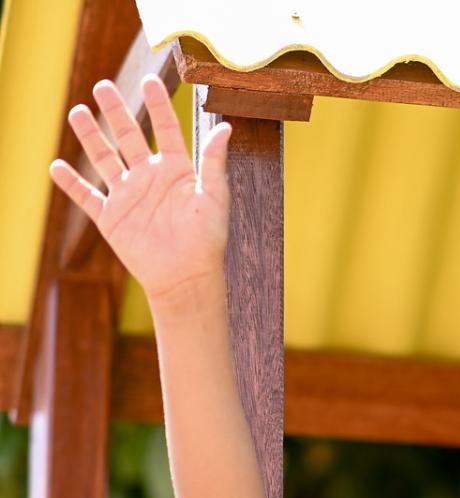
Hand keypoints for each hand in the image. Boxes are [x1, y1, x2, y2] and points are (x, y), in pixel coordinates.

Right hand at [50, 76, 231, 305]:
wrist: (187, 277)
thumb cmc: (208, 239)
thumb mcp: (214, 196)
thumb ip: (214, 161)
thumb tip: (226, 127)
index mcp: (176, 170)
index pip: (166, 129)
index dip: (158, 106)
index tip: (150, 81)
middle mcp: (149, 177)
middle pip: (129, 137)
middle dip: (116, 112)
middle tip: (102, 86)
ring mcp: (128, 195)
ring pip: (104, 159)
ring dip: (90, 137)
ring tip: (77, 112)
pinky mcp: (111, 217)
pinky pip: (86, 196)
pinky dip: (71, 183)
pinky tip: (56, 166)